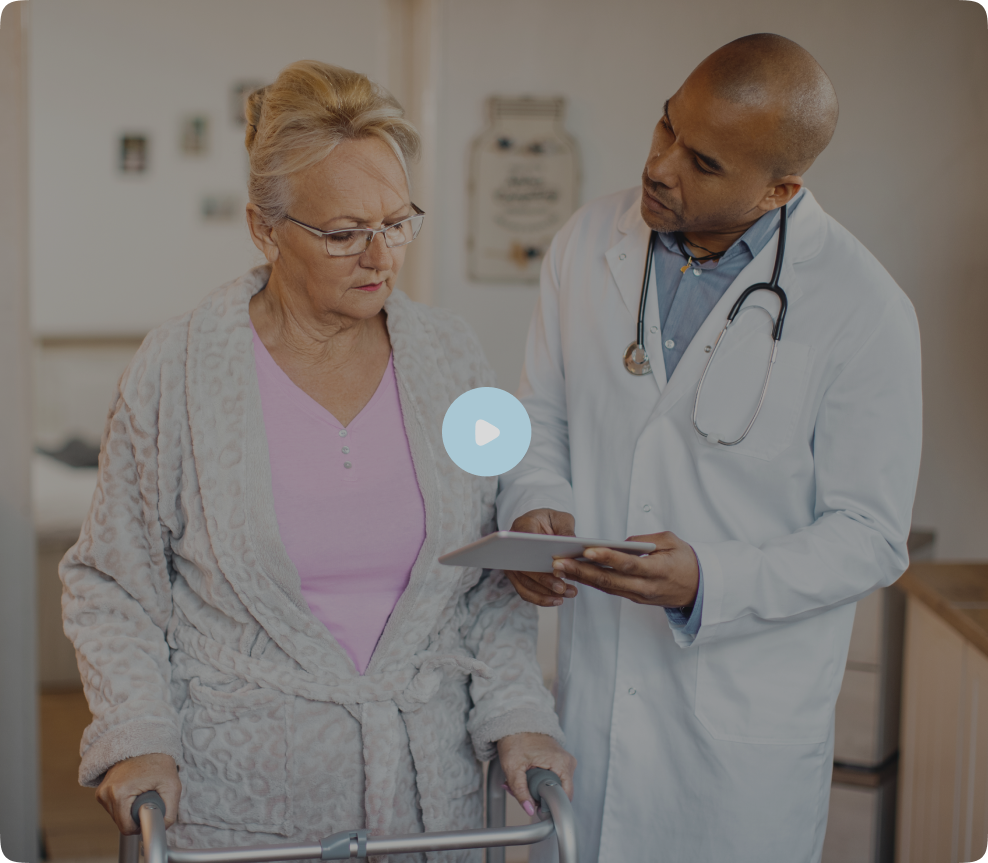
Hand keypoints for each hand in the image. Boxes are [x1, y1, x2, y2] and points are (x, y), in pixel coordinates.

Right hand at [96, 753, 181, 833]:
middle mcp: (105, 793)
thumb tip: (162, 827)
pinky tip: (134, 788)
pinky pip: (115, 807)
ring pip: (118, 816)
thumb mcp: (172, 786)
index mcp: (119, 793)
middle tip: (148, 796)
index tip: (151, 810)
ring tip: (142, 789)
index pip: (127, 827)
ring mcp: (101, 791)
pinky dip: (126, 802)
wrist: (146, 741)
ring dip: (131, 808)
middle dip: (136, 814)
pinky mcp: (101, 790)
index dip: (141, 824)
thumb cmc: (158, 760)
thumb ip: (170, 812)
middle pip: (122, 822)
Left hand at [496, 732, 575, 814]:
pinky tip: (527, 775)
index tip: (533, 805)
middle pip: (556, 793)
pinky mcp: (559, 762)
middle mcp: (568, 763)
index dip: (548, 805)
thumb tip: (529, 809)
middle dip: (537, 796)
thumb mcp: (513, 767)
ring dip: (535, 789)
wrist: (516, 722)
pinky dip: (538, 781)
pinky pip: (551, 780)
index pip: (564, 797)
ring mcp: (564, 762)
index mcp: (562, 763)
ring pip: (552, 787)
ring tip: (521, 780)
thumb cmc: (516, 738)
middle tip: (520, 790)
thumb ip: (520, 790)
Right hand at [505, 509, 579, 606]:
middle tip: (562, 588)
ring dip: (546, 593)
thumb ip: (567, 531)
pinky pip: (526, 591)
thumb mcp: (562, 519)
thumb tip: (573, 545)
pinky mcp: (516, 576)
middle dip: (545, 581)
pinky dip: (541, 598)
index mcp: (523, 526)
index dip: (539, 557)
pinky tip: (557, 600)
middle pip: (525, 568)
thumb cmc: (550, 520)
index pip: (527, 542)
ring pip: (525, 583)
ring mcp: (512, 563)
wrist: (538, 524)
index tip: (556, 569)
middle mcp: (511, 547)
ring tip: (567, 594)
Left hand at [551, 531, 698, 607]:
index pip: (629, 564)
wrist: (700, 588)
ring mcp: (640, 596)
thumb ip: (646, 540)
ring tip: (561, 566)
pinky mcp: (635, 599)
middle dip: (583, 571)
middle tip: (560, 561)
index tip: (588, 549)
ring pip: (607, 588)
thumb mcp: (672, 541)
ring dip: (583, 578)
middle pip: (611, 580)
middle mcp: (647, 587)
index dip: (608, 557)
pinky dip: (593, 582)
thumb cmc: (686, 560)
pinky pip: (611, 590)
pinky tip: (577, 573)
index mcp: (659, 570)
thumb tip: (621, 543)